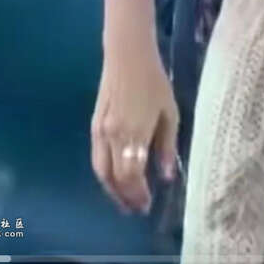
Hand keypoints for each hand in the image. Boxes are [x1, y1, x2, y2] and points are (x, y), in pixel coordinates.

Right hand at [91, 41, 179, 215]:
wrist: (128, 55)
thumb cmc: (154, 81)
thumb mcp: (169, 112)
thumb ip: (167, 145)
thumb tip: (167, 175)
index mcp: (134, 133)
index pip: (132, 176)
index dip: (138, 194)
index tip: (147, 205)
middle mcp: (112, 137)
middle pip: (115, 178)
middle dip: (125, 197)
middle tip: (137, 208)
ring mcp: (100, 131)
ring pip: (101, 171)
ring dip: (112, 190)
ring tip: (125, 199)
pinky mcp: (94, 125)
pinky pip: (97, 158)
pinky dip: (105, 174)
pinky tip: (115, 177)